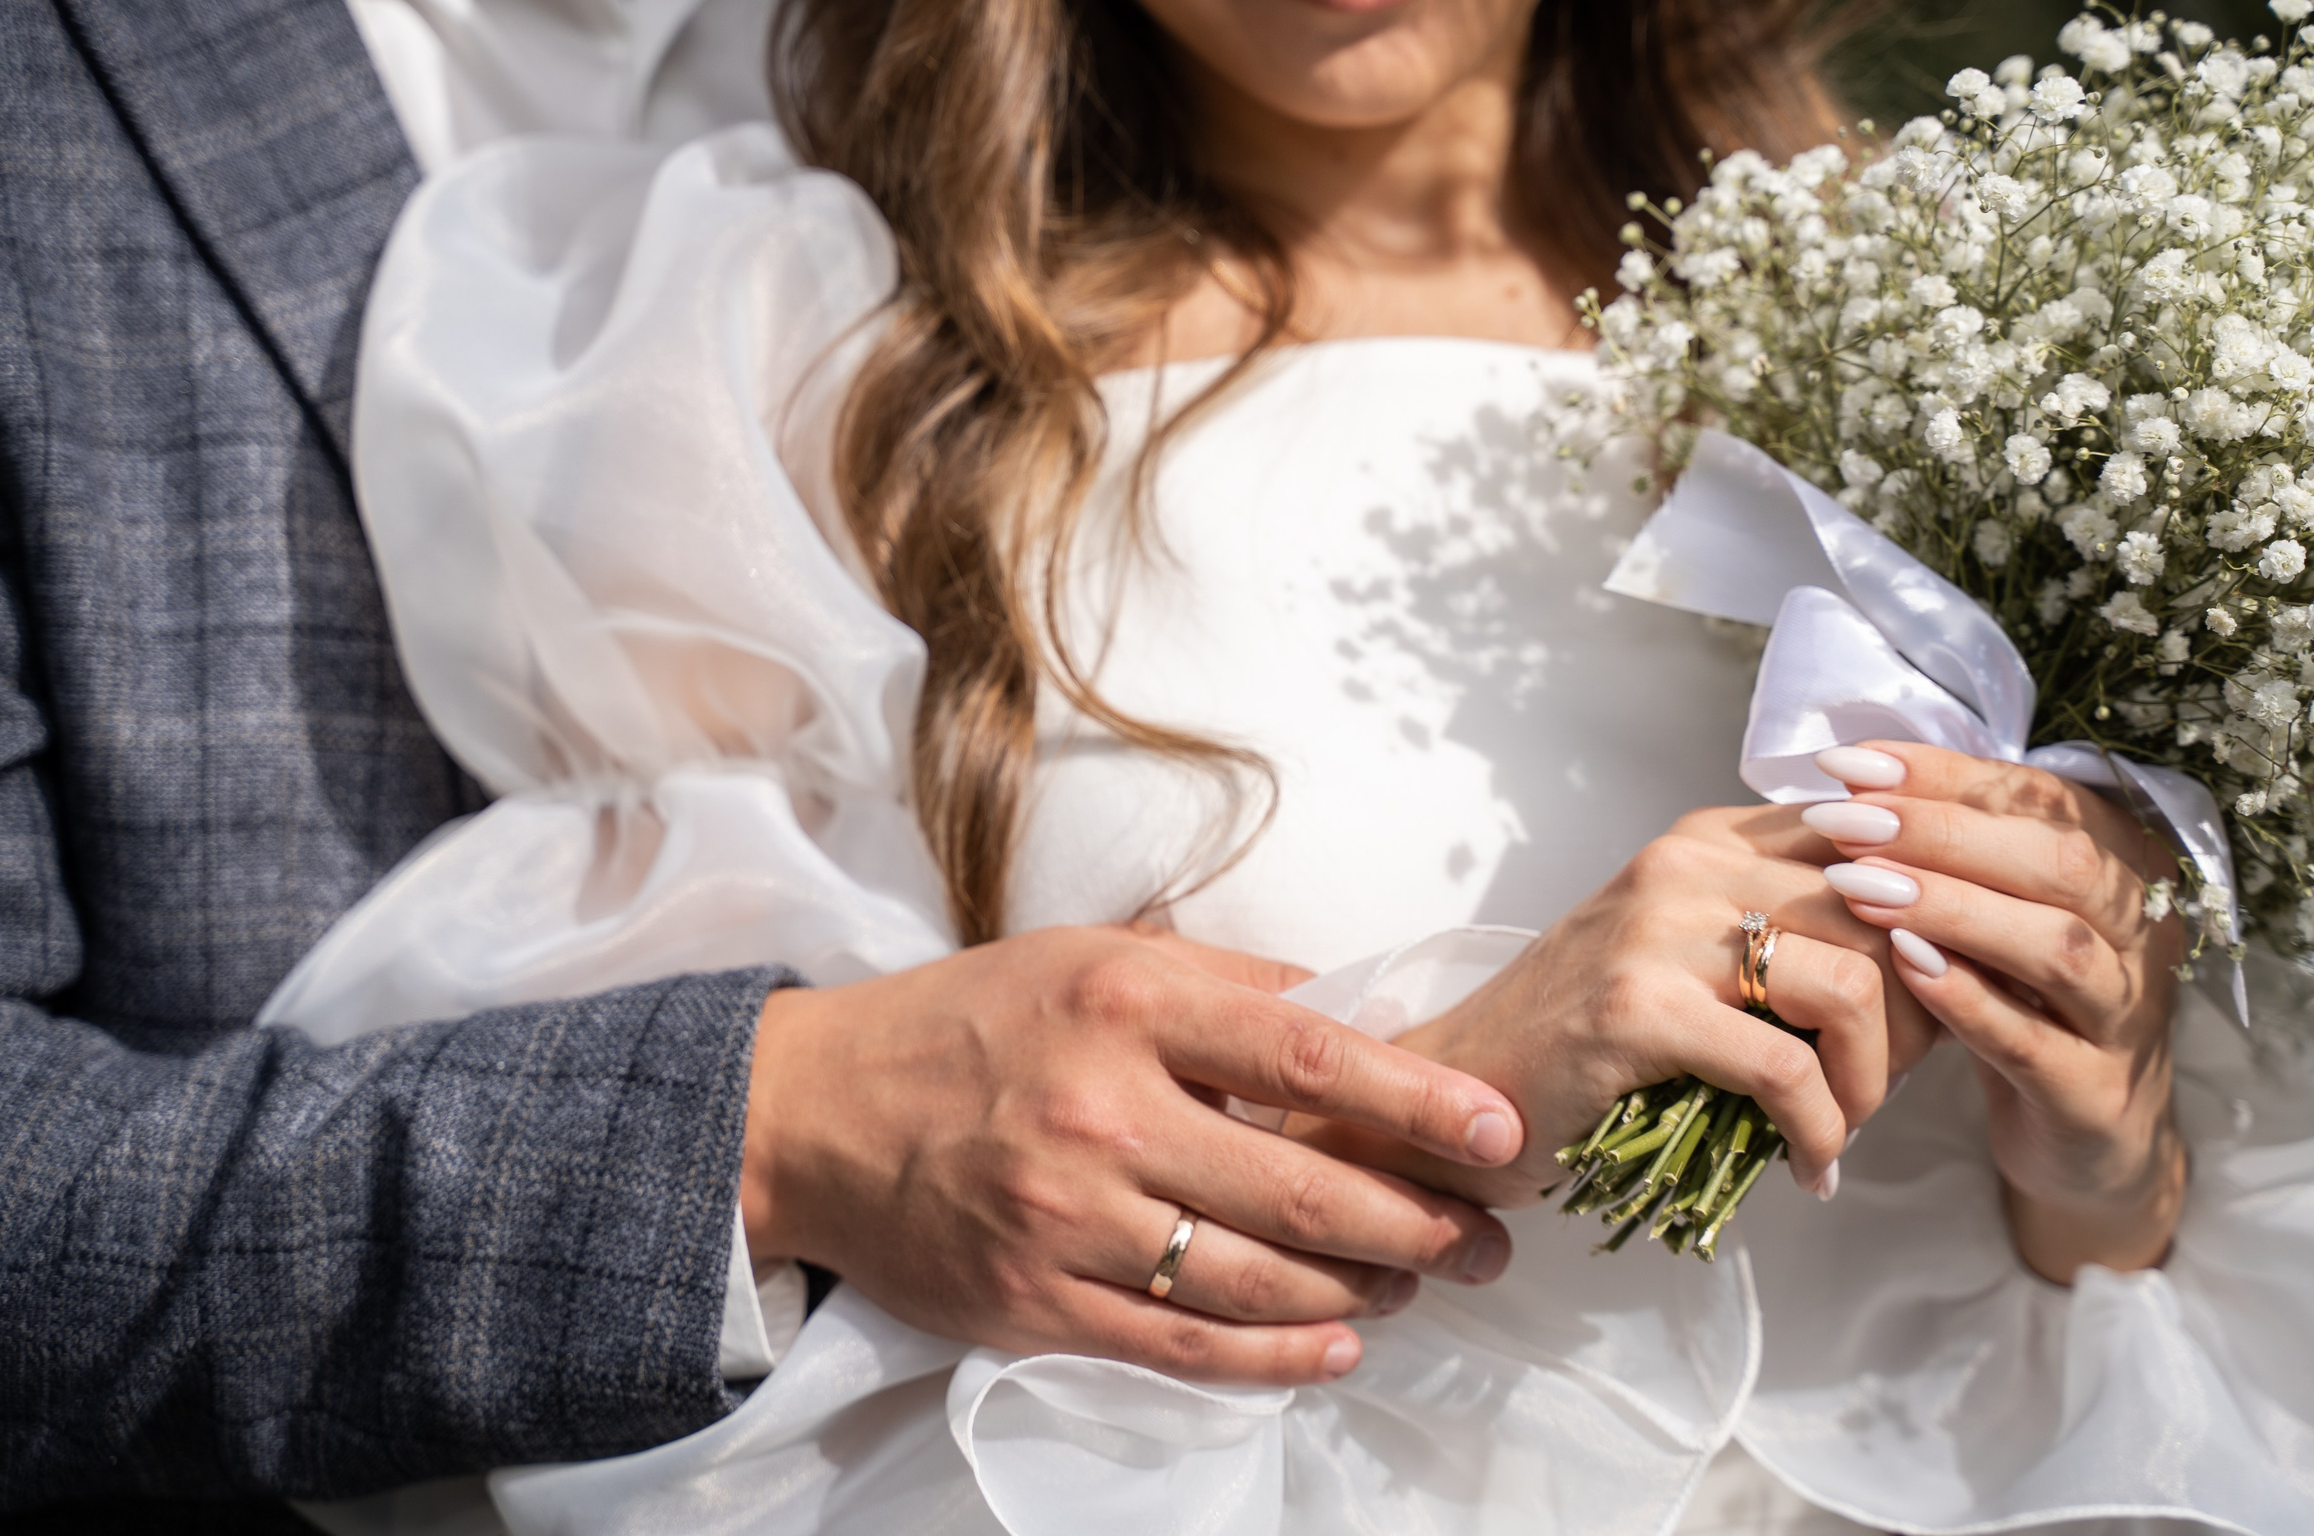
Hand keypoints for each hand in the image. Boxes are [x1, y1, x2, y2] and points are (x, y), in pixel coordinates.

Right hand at [739, 925, 1523, 1384]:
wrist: (812, 1115)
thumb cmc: (966, 1023)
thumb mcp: (1088, 959)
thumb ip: (1219, 981)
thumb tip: (1346, 1009)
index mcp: (1125, 1009)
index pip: (1310, 1057)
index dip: (1421, 1099)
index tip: (1501, 1127)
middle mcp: (1103, 1114)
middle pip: (1303, 1187)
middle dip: (1422, 1222)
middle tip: (1493, 1237)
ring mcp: (1069, 1220)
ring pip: (1257, 1277)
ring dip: (1363, 1289)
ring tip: (1421, 1284)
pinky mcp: (1037, 1303)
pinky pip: (1185, 1343)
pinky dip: (1276, 1353)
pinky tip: (1335, 1344)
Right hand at [1357, 810, 1929, 1208]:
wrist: (1462, 1086)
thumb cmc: (1586, 1034)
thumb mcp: (1689, 950)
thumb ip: (1785, 929)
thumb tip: (1929, 961)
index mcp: (1709, 837)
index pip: (1877, 847)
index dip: (1928, 930)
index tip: (1926, 1011)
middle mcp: (1687, 861)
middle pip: (1884, 915)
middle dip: (1917, 1019)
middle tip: (1887, 1089)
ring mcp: (1657, 930)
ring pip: (1850, 986)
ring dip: (1873, 1081)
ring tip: (1846, 1129)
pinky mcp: (1635, 1009)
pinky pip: (1785, 1071)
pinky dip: (1820, 1132)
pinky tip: (1809, 1169)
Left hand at [1800, 741, 2186, 1282]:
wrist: (2089, 1139)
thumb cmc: (2025, 1003)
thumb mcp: (1995, 919)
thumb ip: (1954, 855)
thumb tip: (1856, 782)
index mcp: (2125, 868)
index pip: (2041, 800)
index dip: (1944, 774)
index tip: (1849, 763)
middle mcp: (2144, 933)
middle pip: (2059, 862)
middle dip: (1942, 833)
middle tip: (1844, 821)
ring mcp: (2128, 1017)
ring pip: (2056, 946)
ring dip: (1951, 908)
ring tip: (1857, 885)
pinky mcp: (2095, 1094)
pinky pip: (2033, 1041)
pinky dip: (1967, 1000)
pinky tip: (1902, 967)